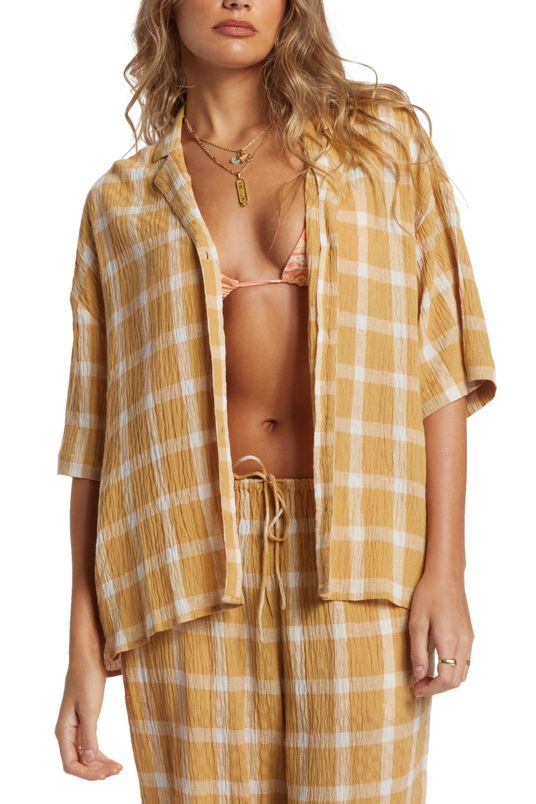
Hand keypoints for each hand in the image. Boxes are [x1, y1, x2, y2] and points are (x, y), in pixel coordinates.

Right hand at [54, 657, 122, 780]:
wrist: (89, 657)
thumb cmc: (87, 679)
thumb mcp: (90, 708)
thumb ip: (88, 735)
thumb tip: (88, 761)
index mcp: (63, 730)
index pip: (70, 764)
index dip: (88, 774)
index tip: (107, 774)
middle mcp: (66, 732)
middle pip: (78, 763)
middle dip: (96, 771)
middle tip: (118, 770)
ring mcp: (75, 728)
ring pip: (84, 756)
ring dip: (99, 764)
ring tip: (118, 768)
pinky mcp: (84, 721)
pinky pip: (89, 745)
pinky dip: (100, 754)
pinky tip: (111, 759)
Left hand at [408, 570, 473, 696]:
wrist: (446, 575)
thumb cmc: (428, 594)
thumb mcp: (417, 622)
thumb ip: (418, 651)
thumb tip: (419, 675)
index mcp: (451, 641)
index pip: (447, 679)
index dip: (431, 690)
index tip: (416, 689)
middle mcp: (464, 643)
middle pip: (457, 680)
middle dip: (438, 688)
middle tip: (418, 685)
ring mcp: (469, 638)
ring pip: (463, 672)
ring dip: (446, 680)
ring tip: (426, 676)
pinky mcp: (469, 634)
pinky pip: (465, 661)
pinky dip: (453, 670)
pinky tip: (437, 663)